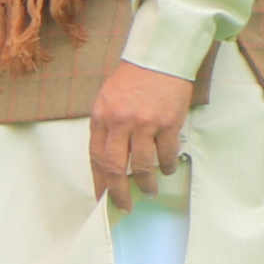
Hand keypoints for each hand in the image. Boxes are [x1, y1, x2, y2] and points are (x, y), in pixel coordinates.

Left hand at [89, 62, 193, 208]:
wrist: (159, 57)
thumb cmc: (133, 80)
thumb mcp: (108, 100)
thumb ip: (106, 128)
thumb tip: (108, 162)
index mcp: (101, 117)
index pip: (96, 157)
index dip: (99, 182)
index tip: (103, 198)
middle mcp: (120, 121)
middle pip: (115, 167)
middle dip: (119, 192)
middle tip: (125, 206)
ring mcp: (144, 122)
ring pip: (141, 165)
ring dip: (146, 183)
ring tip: (149, 190)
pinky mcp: (168, 122)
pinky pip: (166, 153)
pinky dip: (166, 165)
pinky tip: (167, 169)